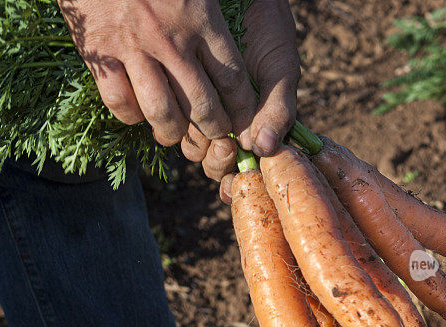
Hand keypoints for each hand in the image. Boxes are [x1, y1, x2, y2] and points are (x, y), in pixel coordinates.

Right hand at [58, 0, 299, 181]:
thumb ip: (212, 13)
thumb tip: (229, 46)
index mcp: (200, 18)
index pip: (232, 78)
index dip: (242, 108)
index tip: (245, 122)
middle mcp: (170, 39)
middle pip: (202, 104)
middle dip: (213, 128)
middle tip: (215, 135)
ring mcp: (133, 49)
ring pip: (162, 112)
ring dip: (173, 131)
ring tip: (176, 133)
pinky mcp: (100, 54)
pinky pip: (120, 102)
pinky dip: (132, 115)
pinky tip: (138, 112)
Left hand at [180, 0, 300, 186]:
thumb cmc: (266, 28)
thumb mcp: (279, 67)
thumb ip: (278, 107)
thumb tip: (263, 148)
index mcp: (252, 124)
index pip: (241, 166)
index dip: (236, 180)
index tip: (241, 173)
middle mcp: (224, 121)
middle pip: (212, 162)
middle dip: (218, 161)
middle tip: (225, 144)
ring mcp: (197, 106)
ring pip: (189, 144)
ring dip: (196, 143)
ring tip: (207, 124)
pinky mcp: (171, 87)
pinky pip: (166, 114)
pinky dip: (171, 118)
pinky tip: (179, 109)